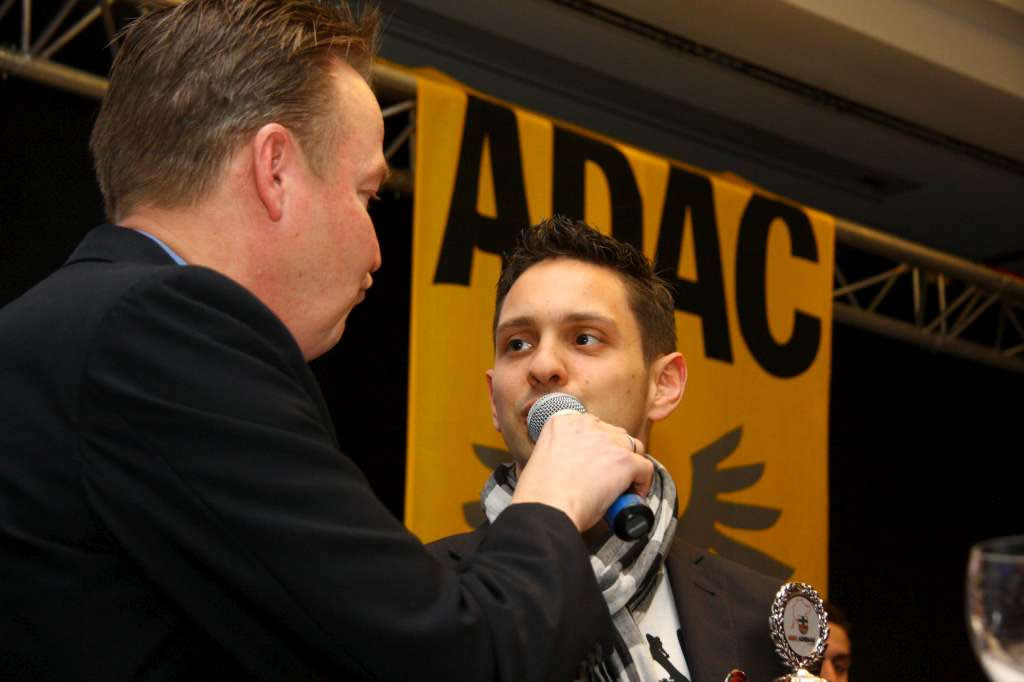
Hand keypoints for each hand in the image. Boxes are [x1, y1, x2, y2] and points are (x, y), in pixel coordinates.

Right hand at [509, 412, 652, 531]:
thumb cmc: (540, 494)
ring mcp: (608, 442)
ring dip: (630, 464)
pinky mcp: (625, 461)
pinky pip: (645, 468)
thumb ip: (558, 452)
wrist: (547, 508)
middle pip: (614, 434)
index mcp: (563, 421)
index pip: (591, 425)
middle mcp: (587, 425)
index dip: (597, 444)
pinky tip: (635, 494)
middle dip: (615, 452)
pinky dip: (643, 482)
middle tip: (608, 474)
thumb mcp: (541, 458)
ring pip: (633, 447)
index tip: (596, 460)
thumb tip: (572, 466)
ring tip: (624, 484)